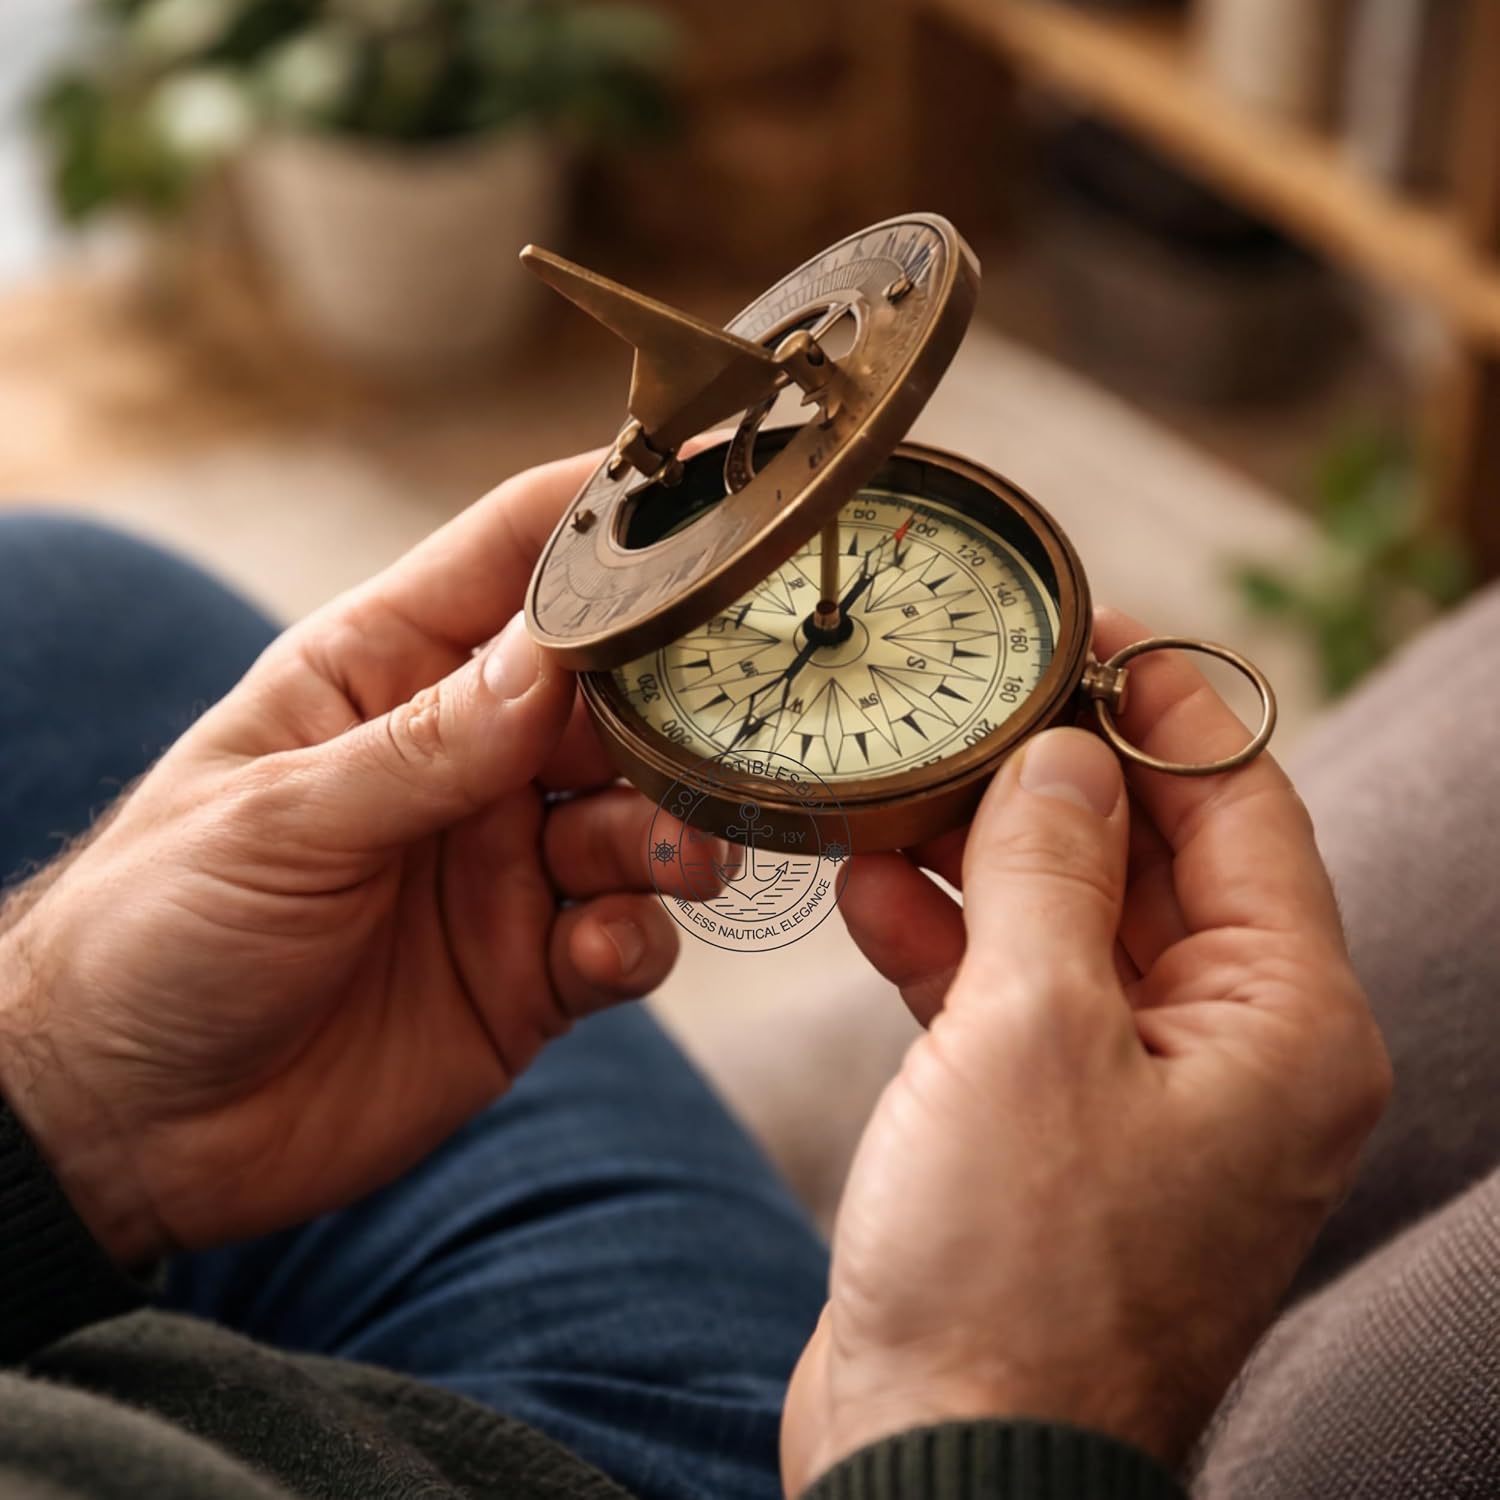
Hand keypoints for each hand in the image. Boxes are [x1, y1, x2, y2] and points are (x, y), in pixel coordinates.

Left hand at [0, 453, 694, 1264]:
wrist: (127, 1127)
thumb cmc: (154, 931)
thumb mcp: (278, 820)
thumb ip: (424, 747)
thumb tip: (555, 659)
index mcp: (386, 673)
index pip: (515, 556)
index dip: (612, 512)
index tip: (716, 479)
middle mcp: (464, 756)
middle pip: (612, 691)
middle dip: (677, 702)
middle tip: (731, 721)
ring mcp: (504, 863)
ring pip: (639, 815)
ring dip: (673, 829)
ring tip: (675, 856)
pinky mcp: (530, 969)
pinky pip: (625, 936)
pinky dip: (638, 938)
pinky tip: (602, 952)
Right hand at [782, 610, 1391, 1491]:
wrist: (945, 1459)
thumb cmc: (1014, 1269)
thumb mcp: (1031, 1028)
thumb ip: (1050, 867)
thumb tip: (1063, 753)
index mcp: (1283, 1023)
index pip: (1242, 809)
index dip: (1163, 707)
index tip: (1083, 630)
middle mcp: (1231, 1053)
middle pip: (1151, 861)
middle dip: (1057, 776)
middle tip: (971, 694)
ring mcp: (1137, 1095)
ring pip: (1069, 925)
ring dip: (985, 856)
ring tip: (902, 782)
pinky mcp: (1049, 1129)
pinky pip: (1012, 1001)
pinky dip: (948, 943)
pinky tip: (870, 888)